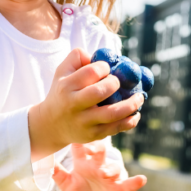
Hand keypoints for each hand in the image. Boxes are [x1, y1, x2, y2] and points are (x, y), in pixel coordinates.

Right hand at [28, 48, 143, 160]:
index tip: (107, 70)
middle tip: (118, 83)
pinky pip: (115, 128)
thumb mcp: (62, 72)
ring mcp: (83, 122)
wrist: (50, 125)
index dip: (105, 67)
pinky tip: (135, 114)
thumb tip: (103, 56)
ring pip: (112, 113)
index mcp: (67, 86)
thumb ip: (78, 57)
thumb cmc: (62, 93)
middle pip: (101, 91)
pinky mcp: (92, 135)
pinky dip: (129, 121)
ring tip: (139, 97)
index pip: (92, 72)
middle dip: (115, 84)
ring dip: (131, 104)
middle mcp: (74, 104)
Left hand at [53, 141, 146, 190]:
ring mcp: (112, 176)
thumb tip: (43, 161)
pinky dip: (136, 182)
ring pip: (114, 168)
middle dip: (98, 148)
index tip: (75, 133)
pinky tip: (141, 180)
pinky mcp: (122, 189)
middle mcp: (99, 166)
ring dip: (110, 169)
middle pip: (100, 152)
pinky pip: (130, 184)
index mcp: (84, 163)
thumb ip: (58, 174)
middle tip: (94, 146)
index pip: (82, 148)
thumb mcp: (67, 186)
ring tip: (104, 174)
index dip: (79, 142)